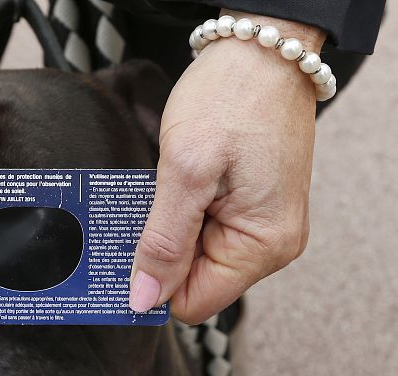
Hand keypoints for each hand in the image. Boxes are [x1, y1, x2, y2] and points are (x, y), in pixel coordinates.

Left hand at [129, 11, 325, 323]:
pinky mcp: (248, 206)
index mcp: (263, 246)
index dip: (154, 282)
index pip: (193, 302)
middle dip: (161, 249)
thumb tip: (145, 300)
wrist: (261, 51)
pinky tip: (178, 183)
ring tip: (167, 185)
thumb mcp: (187, 170)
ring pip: (193, 254)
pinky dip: (181, 211)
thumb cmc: (233, 97)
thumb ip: (164, 241)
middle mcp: (269, 244)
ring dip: (169, 227)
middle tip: (150, 202)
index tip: (128, 250)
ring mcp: (260, 225)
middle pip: (193, 280)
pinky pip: (203, 229)